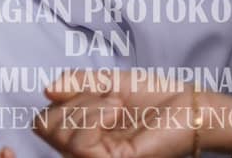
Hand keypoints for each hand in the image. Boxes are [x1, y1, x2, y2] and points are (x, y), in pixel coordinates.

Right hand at [10, 71, 206, 157]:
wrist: (188, 106)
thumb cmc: (153, 95)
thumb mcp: (105, 82)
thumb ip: (75, 83)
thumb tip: (47, 90)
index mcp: (82, 130)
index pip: (43, 123)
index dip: (58, 102)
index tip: (93, 92)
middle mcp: (88, 147)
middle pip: (44, 127)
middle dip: (72, 102)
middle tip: (109, 99)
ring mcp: (101, 156)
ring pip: (62, 137)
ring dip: (86, 109)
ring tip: (116, 106)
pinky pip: (82, 146)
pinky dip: (94, 118)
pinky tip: (116, 111)